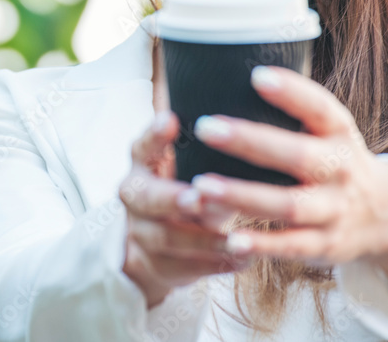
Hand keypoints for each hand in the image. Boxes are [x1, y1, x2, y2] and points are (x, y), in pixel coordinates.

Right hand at [118, 110, 252, 307]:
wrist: (157, 246)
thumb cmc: (187, 190)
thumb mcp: (190, 168)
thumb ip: (209, 154)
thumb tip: (251, 130)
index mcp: (145, 164)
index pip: (144, 145)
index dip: (155, 134)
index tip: (170, 119)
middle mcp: (137, 196)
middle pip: (148, 197)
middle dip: (173, 198)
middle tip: (197, 198)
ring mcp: (142, 232)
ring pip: (168, 237)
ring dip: (203, 239)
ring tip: (235, 241)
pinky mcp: (155, 264)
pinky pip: (184, 266)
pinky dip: (215, 263)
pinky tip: (243, 259)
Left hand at [187, 65, 387, 268]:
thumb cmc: (335, 161)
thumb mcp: (329, 131)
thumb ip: (293, 112)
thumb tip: (229, 72)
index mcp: (340, 133)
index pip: (320, 107)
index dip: (292, 91)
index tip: (256, 75)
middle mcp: (341, 169)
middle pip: (298, 156)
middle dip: (250, 142)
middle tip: (205, 127)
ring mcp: (335, 209)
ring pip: (289, 205)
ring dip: (244, 196)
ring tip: (202, 187)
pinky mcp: (326, 244)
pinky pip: (291, 246)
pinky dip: (262, 245)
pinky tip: (231, 239)